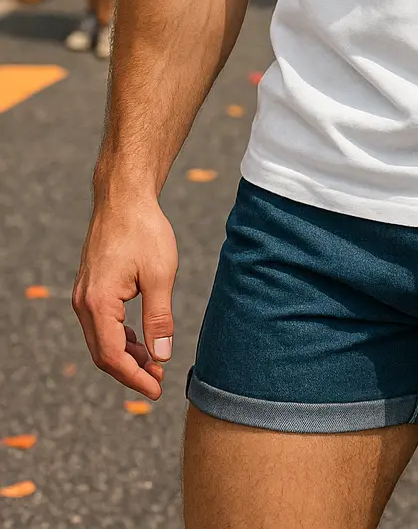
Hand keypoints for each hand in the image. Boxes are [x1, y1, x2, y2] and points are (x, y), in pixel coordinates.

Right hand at [72, 198, 178, 399]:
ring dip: (127, 356)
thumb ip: (159, 318)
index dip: (134, 378)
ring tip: (154, 365)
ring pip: (102, 340)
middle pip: (103, 353)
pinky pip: (102, 325)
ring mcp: (84, 297)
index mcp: (98, 304)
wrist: (124, 198)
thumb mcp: (159, 275)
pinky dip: (121, 338)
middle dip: (131, 371)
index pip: (112, 356)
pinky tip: (142, 342)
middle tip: (158, 382)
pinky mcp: (91, 289)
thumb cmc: (143, 231)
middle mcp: (84, 304)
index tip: (156, 390)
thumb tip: (162, 355)